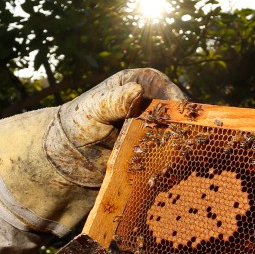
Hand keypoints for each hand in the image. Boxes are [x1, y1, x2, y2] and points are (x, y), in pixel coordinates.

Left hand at [56, 67, 186, 157]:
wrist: (67, 159)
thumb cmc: (77, 125)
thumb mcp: (94, 109)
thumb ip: (116, 100)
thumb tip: (138, 91)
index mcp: (133, 85)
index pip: (158, 83)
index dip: (172, 92)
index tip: (180, 106)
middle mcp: (146, 105)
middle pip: (173, 108)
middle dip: (181, 121)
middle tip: (187, 133)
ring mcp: (151, 129)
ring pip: (175, 133)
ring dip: (180, 144)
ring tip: (181, 154)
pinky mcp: (152, 152)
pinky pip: (168, 155)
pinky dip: (172, 162)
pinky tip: (172, 170)